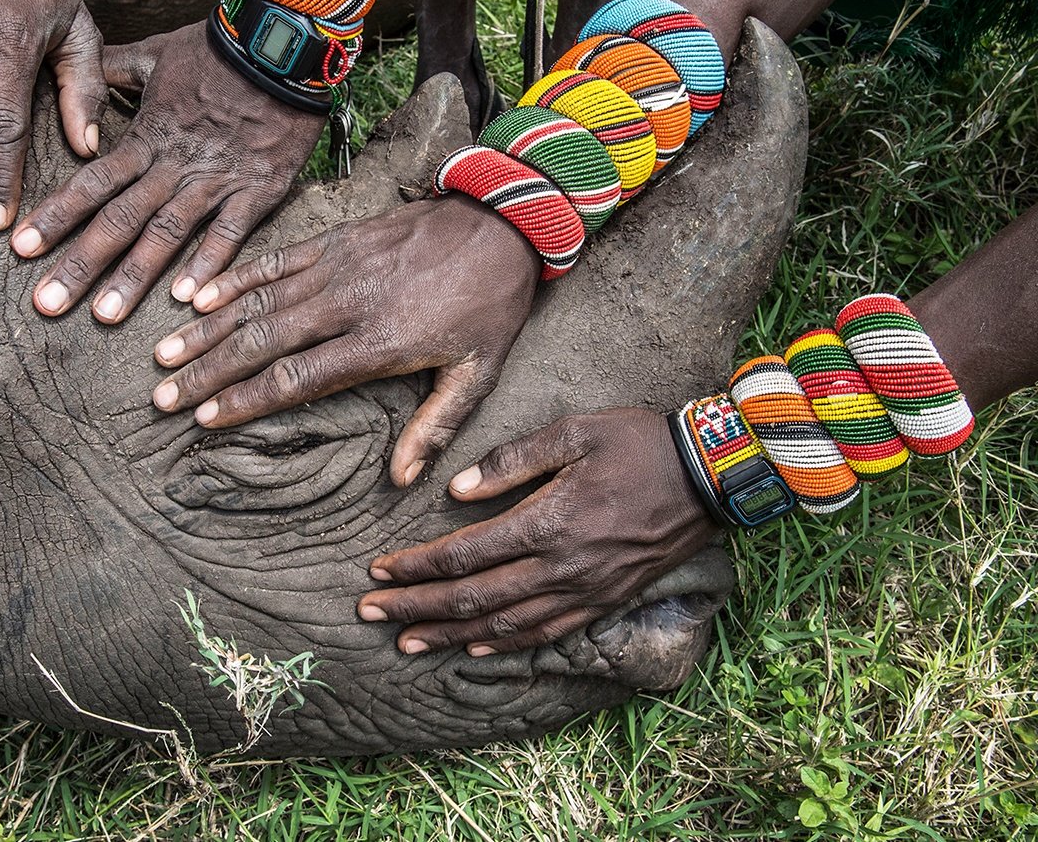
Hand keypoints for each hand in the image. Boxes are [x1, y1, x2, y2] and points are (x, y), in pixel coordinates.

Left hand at [11, 22, 324, 323]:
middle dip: (80, 263)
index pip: (92, 183)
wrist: (281, 44)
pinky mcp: (257, 190)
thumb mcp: (158, 52)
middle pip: (118, 220)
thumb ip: (115, 68)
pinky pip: (230, 233)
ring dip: (133, 276)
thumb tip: (80, 69)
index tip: (20, 248)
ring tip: (104, 315)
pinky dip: (209, 264)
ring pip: (166, 234)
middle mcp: (173, 167)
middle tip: (46, 303)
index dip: (55, 216)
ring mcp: (215, 181)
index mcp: (147, 138)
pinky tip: (188, 300)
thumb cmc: (220, 48)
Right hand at [149, 196, 539, 485]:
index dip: (247, 399)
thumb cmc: (490, 304)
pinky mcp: (336, 240)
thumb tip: (402, 480)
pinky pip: (275, 261)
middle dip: (208, 371)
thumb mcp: (478, 372)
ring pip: (258, 301)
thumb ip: (436, 427)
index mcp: (381, 341)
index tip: (206, 418)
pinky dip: (234, 279)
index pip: (298, 377)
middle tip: (164, 397)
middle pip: (263, 341)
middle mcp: (348, 302)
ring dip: (207, 329)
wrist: (504, 222)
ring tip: (165, 354)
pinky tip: (197, 296)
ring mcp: (337, 266)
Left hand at [355, 407, 720, 655]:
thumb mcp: (574, 432)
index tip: (378, 571)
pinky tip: (474, 648)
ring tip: (407, 642)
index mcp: (548, 523)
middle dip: (416, 607)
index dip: (417, 566)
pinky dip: (505, 644)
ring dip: (450, 635)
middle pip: (473, 598)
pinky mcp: (605, 601)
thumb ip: (511, 461)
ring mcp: (585, 591)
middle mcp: (562, 568)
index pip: (465, 554)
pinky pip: (546, 634)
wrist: (711, 477)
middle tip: (368, 615)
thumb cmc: (639, 443)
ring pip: (504, 625)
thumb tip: (455, 492)